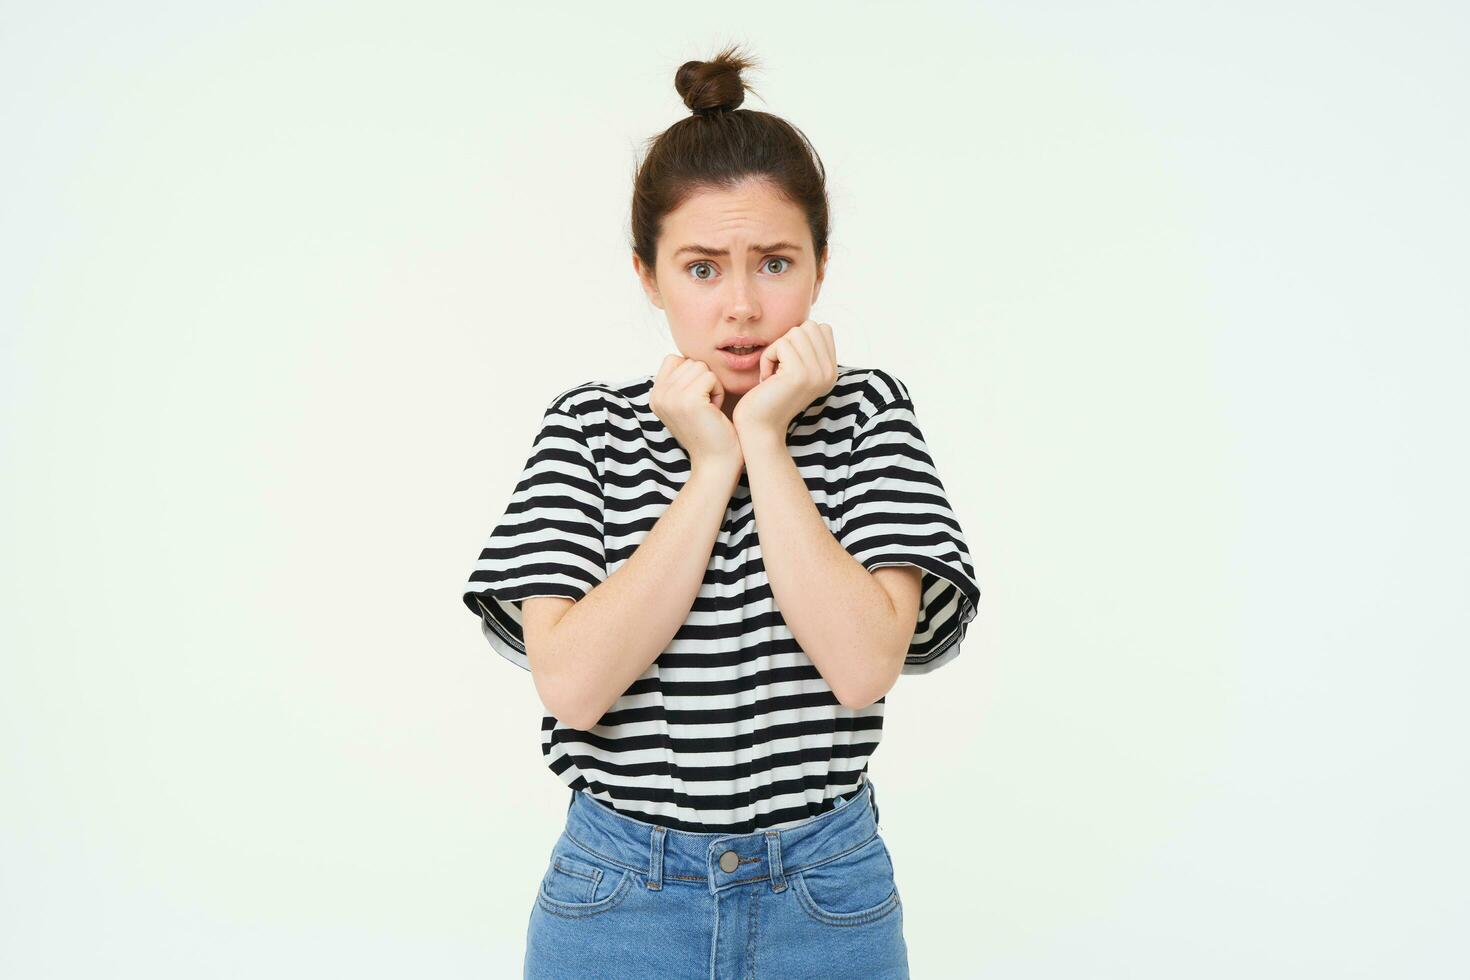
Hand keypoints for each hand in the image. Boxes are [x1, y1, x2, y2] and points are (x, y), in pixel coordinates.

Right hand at [649, 354, 742, 472]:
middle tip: (704, 408)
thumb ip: (679, 382)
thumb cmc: (708, 432)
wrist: (715, 462)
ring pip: (701, 367)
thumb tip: (687, 357)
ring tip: (708, 410)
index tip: (696, 402)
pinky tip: (714, 412)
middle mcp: (658, 396)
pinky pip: (711, 377)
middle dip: (704, 381)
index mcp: (654, 396)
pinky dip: (718, 392)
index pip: (674, 359)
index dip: (692, 376)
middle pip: (689, 362)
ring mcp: (671, 397)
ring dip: (712, 386)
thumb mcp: (685, 404)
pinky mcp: (689, 400)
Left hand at [731, 320, 837, 438]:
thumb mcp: (797, 370)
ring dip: (776, 350)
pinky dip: (767, 358)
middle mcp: (829, 372)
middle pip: (810, 326)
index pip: (822, 328)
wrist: (761, 427)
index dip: (799, 340)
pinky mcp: (799, 374)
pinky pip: (780, 344)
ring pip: (795, 332)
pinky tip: (767, 379)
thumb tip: (811, 325)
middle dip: (788, 341)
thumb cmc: (771, 395)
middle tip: (780, 367)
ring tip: (774, 374)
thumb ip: (808, 349)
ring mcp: (817, 373)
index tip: (789, 365)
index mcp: (832, 370)